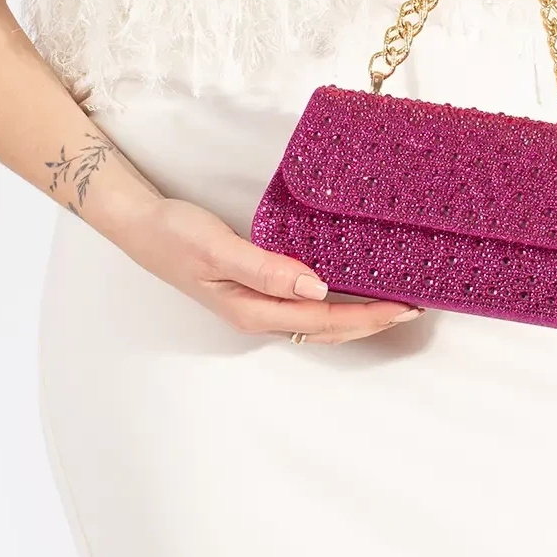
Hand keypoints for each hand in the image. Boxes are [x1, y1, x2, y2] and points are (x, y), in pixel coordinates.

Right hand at [116, 195, 422, 344]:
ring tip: (394, 304)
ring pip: (318, 323)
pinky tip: (349, 288)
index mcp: (252, 310)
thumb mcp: (217, 248)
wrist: (141, 227)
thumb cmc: (175, 234)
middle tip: (416, 307)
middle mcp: (258, 315)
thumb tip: (317, 289)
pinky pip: (304, 306)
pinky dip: (335, 303)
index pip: (324, 321)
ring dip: (358, 316)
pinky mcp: (255, 290)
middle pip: (328, 330)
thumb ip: (265, 269)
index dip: (368, 316)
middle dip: (373, 322)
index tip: (405, 306)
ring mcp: (256, 305)